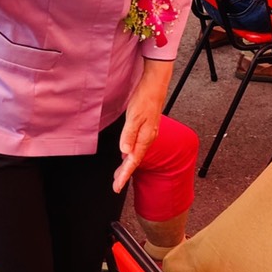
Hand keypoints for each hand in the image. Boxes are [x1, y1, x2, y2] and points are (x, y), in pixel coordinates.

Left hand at [114, 62, 169, 190]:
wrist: (155, 85)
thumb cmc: (145, 99)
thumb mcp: (134, 116)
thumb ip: (129, 135)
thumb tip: (124, 152)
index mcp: (145, 138)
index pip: (133, 161)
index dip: (124, 175)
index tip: (117, 187)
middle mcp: (147, 138)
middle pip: (135, 161)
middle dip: (125, 174)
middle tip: (116, 186)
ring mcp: (147, 133)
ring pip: (136, 154)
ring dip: (127, 165)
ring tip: (119, 175)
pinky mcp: (145, 128)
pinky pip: (137, 146)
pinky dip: (131, 154)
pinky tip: (127, 155)